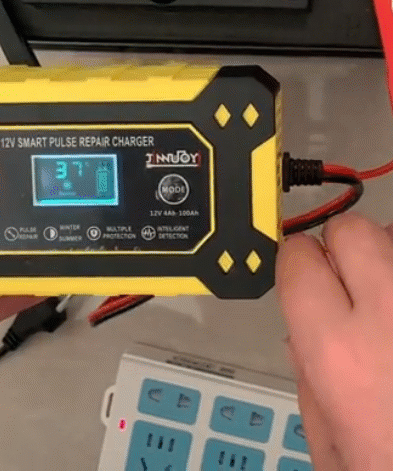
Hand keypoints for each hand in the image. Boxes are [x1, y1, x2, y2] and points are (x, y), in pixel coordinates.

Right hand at [277, 213, 392, 470]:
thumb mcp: (334, 447)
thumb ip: (309, 381)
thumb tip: (303, 334)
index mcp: (339, 351)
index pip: (297, 258)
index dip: (296, 266)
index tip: (302, 279)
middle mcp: (392, 315)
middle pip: (352, 231)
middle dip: (341, 249)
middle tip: (347, 284)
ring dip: (387, 260)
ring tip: (391, 305)